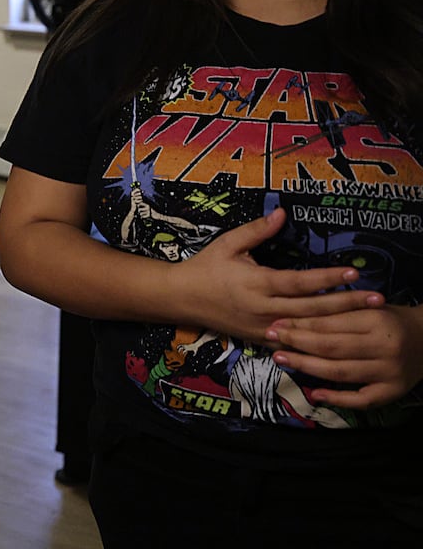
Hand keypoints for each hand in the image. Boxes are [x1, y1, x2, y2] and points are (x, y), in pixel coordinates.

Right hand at [173, 209, 382, 341]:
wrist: (181, 298)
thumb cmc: (205, 267)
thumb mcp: (228, 244)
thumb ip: (256, 230)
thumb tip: (282, 214)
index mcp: (256, 283)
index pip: (299, 282)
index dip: (327, 278)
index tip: (352, 272)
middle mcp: (262, 309)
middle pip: (312, 308)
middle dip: (346, 303)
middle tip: (375, 299)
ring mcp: (263, 328)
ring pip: (307, 329)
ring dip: (338, 323)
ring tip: (365, 317)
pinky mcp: (261, 339)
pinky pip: (294, 342)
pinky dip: (317, 340)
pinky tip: (339, 337)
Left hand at [268, 303, 422, 408]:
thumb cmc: (389, 319)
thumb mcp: (367, 307)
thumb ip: (337, 310)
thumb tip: (293, 314)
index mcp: (376, 321)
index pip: (329, 324)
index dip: (299, 324)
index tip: (275, 323)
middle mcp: (384, 347)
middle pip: (330, 347)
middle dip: (296, 343)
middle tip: (271, 339)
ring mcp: (389, 372)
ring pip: (339, 372)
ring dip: (306, 366)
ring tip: (281, 359)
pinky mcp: (393, 392)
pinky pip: (361, 400)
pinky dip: (337, 398)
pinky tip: (314, 394)